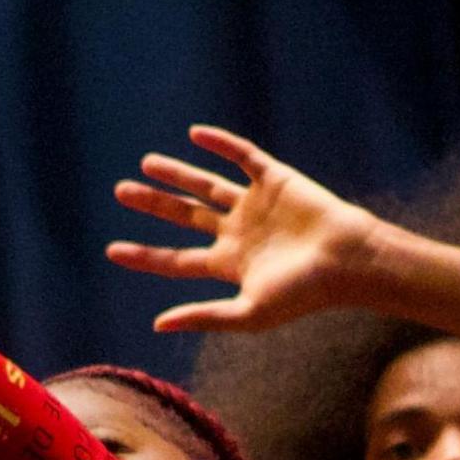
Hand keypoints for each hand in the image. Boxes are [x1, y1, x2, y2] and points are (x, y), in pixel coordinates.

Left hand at [106, 126, 385, 333]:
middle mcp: (237, 232)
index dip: (144, 255)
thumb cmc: (303, 294)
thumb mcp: (248, 313)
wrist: (347, 260)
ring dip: (178, 173)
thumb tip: (157, 324)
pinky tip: (195, 134)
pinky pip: (243, 156)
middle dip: (153, 204)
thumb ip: (203, 316)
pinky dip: (220, 144)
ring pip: (207, 185)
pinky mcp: (275, 179)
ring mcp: (255, 205)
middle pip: (184, 216)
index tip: (111, 250)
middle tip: (120, 191)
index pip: (176, 260)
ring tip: (146, 163)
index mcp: (229, 265)